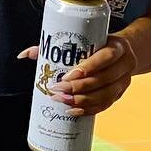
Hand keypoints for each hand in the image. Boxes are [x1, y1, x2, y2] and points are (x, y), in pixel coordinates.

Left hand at [18, 34, 138, 115]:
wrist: (121, 54)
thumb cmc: (97, 44)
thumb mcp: (84, 40)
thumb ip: (55, 46)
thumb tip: (25, 54)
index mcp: (119, 46)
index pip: (106, 57)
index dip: (88, 67)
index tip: (68, 75)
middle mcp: (125, 64)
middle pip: (103, 79)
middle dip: (79, 87)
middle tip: (58, 90)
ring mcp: (124, 82)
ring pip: (105, 95)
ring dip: (82, 101)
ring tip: (62, 101)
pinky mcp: (119, 94)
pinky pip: (105, 105)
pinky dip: (88, 110)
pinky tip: (73, 110)